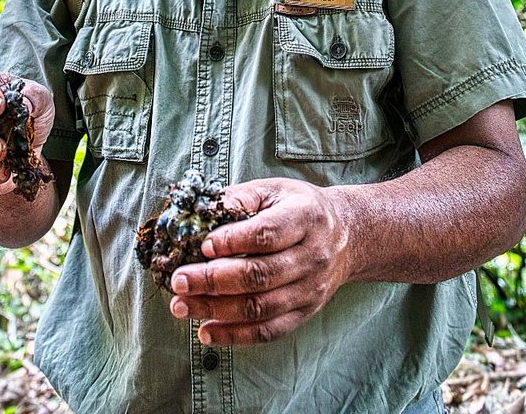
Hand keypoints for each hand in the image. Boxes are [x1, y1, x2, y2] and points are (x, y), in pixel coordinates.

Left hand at [169, 177, 351, 346]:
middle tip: (178, 280)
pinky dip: (235, 336)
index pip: (267, 234)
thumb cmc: (299, 207)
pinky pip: (268, 331)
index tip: (202, 246)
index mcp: (305, 217)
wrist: (346, 236)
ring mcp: (310, 289)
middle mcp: (312, 256)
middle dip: (213, 280)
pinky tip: (206, 332)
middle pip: (260, 275)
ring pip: (260, 307)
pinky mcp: (304, 313)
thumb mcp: (275, 189)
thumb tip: (203, 211)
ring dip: (216, 310)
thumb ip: (241, 197)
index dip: (233, 241)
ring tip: (181, 306)